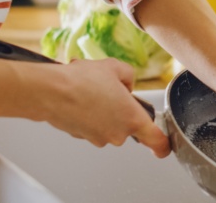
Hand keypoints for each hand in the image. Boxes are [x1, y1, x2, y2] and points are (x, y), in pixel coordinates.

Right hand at [35, 59, 169, 157]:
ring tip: (88, 91)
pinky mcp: (81, 137)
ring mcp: (98, 138)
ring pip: (107, 124)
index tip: (163, 147)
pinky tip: (78, 98)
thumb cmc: (82, 81)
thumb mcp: (114, 67)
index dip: (162, 145)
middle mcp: (117, 134)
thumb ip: (128, 76)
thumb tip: (126, 84)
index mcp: (132, 119)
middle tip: (107, 91)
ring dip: (102, 110)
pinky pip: (91, 125)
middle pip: (127, 125)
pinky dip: (87, 114)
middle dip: (119, 108)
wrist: (52, 91)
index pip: (156, 141)